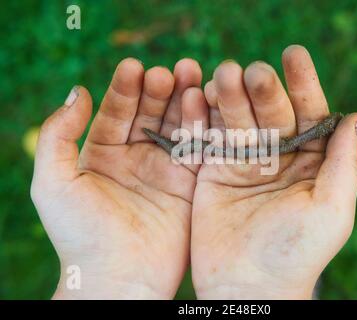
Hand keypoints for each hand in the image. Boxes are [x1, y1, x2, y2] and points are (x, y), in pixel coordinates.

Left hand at [31, 58, 208, 298]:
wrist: (118, 278)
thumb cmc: (79, 233)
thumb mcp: (52, 181)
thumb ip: (58, 134)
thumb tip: (78, 90)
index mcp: (103, 155)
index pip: (116, 112)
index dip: (125, 88)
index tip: (134, 67)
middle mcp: (136, 159)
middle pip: (151, 114)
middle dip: (160, 89)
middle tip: (170, 70)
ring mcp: (165, 171)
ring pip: (177, 126)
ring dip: (184, 99)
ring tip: (191, 73)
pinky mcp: (190, 185)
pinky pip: (197, 149)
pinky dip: (202, 125)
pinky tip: (204, 102)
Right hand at [191, 45, 356, 298]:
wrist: (249, 286)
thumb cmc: (296, 253)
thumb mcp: (332, 209)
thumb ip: (344, 163)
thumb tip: (356, 118)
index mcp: (309, 162)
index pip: (309, 113)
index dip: (303, 84)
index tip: (293, 55)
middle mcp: (278, 157)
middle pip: (271, 112)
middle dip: (262, 89)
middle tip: (252, 70)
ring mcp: (244, 163)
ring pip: (238, 119)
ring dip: (229, 95)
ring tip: (223, 73)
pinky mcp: (213, 171)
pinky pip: (209, 138)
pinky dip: (203, 117)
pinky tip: (197, 95)